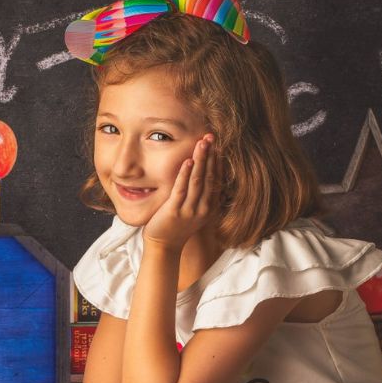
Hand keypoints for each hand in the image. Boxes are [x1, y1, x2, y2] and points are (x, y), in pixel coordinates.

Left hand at [143, 135, 215, 249]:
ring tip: (202, 143)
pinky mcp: (175, 211)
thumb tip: (201, 174)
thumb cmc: (176, 226)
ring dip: (200, 160)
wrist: (164, 245)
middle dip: (210, 155)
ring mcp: (190, 210)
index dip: (217, 161)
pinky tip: (187, 162)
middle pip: (209, 177)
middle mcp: (202, 208)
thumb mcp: (193, 211)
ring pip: (198, 181)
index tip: (217, 145)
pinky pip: (182, 190)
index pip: (215, 179)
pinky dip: (185, 175)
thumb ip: (199, 195)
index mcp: (208, 207)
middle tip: (211, 136)